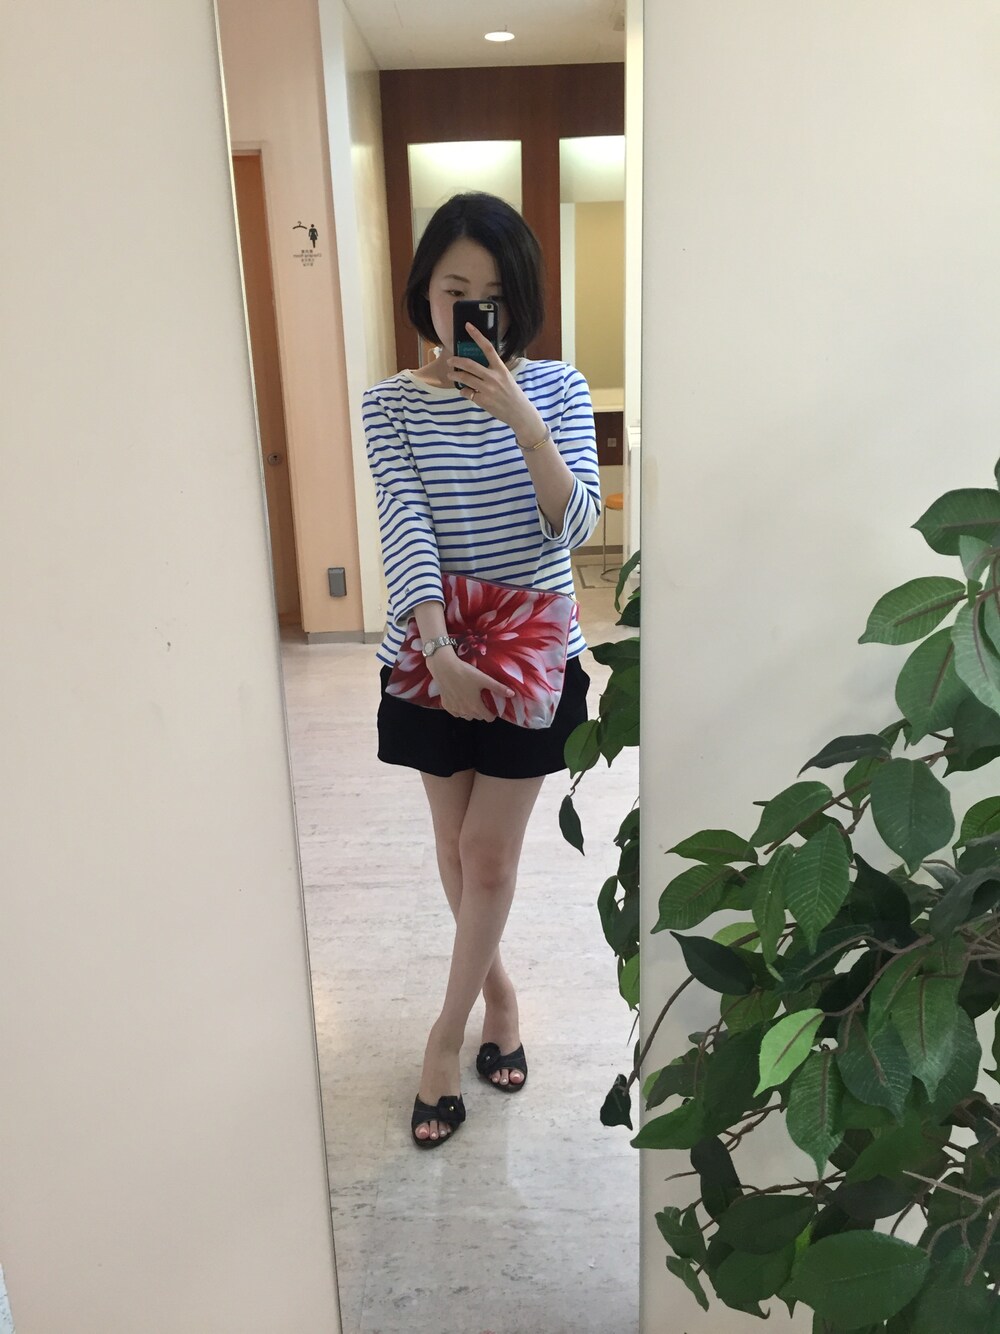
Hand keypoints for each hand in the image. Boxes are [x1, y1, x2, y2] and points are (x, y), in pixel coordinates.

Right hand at [428, 648, 514, 721]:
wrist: (445, 668)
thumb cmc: (465, 673)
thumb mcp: (484, 679)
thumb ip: (498, 688)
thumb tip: (512, 694)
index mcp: (476, 706)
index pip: (488, 718)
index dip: (492, 714)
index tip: (492, 707)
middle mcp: (465, 711)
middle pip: (477, 717)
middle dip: (481, 712)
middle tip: (482, 701)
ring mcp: (455, 709)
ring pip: (466, 716)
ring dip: (470, 711)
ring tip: (472, 700)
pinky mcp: (446, 705)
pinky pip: (455, 712)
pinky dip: (459, 709)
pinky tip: (460, 699)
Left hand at [448, 323, 542, 438]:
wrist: (519, 413)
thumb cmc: (512, 394)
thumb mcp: (506, 378)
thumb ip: (493, 370)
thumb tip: (476, 365)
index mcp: (501, 368)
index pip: (488, 348)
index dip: (477, 335)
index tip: (468, 326)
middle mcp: (494, 377)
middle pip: (470, 364)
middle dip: (457, 361)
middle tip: (450, 360)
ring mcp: (488, 389)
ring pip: (465, 378)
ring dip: (455, 375)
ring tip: (451, 374)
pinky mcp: (483, 400)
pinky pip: (466, 392)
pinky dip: (463, 391)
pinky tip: (465, 391)